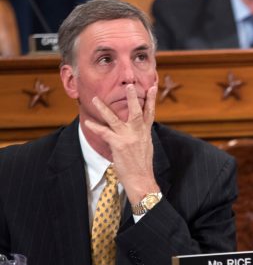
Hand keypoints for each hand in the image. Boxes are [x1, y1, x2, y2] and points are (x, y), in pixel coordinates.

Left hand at [83, 83, 159, 205]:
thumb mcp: (147, 147)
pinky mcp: (119, 145)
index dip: (152, 99)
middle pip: (137, 111)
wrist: (142, 179)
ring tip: (97, 98)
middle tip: (130, 85)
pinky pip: (104, 133)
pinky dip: (95, 127)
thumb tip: (140, 128)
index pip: (150, 112)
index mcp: (146, 133)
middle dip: (134, 97)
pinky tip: (87, 122)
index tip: (153, 87)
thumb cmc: (143, 166)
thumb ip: (142, 135)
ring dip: (105, 108)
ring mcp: (128, 138)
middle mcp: (138, 133)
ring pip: (116, 119)